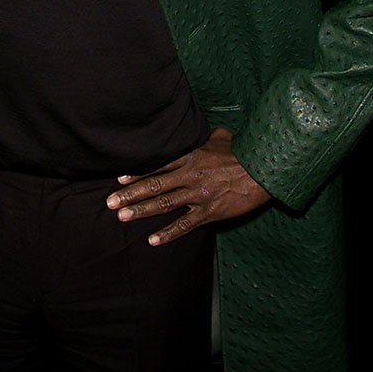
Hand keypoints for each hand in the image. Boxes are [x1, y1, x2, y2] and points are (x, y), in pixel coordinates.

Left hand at [105, 127, 270, 245]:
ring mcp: (197, 196)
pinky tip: (153, 240)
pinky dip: (168, 233)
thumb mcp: (223, 137)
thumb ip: (211, 136)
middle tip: (110, 202)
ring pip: (164, 204)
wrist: (262, 171)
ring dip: (142, 211)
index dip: (138, 174)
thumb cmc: (242, 153)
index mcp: (190, 158)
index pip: (158, 167)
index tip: (119, 180)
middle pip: (155, 185)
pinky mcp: (209, 212)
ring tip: (123, 217)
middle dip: (131, 194)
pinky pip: (185, 224)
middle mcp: (189, 177)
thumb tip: (210, 131)